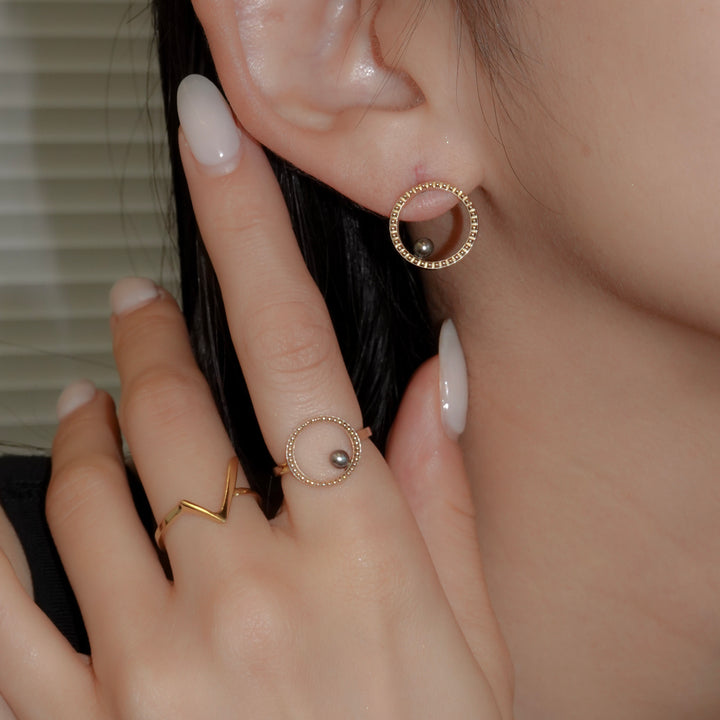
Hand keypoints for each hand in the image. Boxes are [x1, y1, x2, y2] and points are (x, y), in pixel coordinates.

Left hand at [0, 83, 512, 718]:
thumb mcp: (469, 647)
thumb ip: (443, 505)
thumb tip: (434, 386)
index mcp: (360, 558)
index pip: (295, 351)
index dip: (251, 232)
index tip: (211, 143)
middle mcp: (254, 594)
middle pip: (175, 407)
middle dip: (147, 336)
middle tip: (136, 306)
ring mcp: (155, 665)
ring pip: (87, 487)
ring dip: (86, 422)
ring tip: (89, 396)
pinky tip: (1, 497)